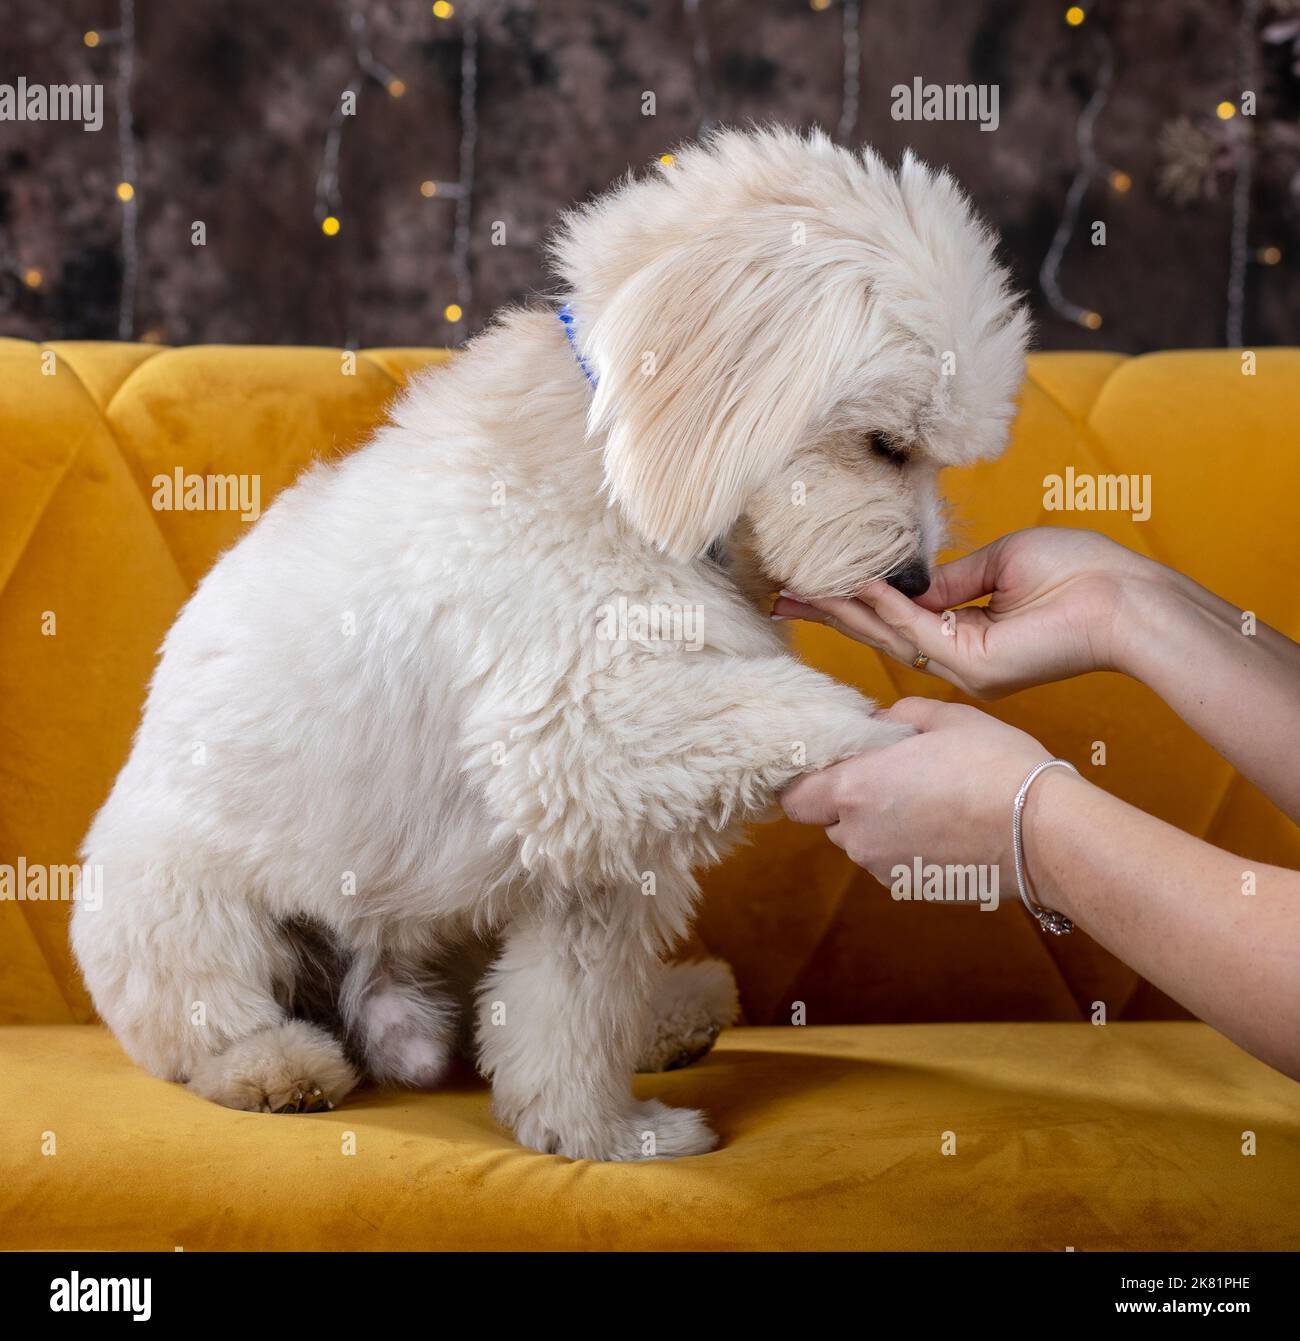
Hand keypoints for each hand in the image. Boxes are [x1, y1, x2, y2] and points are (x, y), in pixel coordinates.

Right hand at [772, 527, 1163, 698]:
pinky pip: (918, 632)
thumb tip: (910, 579)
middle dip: (830, 612)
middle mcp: (960, 657)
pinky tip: (855, 585)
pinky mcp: (977, 667)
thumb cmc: (1080, 572)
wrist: (1127, 597)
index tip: (812, 584)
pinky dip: (886, 606)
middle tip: (780, 598)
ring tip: (799, 591)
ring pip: (890, 636)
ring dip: (843, 610)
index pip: (897, 617)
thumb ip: (952, 578)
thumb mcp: (1002, 562)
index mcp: (967, 632)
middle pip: (880, 632)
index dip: (854, 600)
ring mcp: (966, 667)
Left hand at [780, 697, 1060, 884]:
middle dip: (849, 799)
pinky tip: (944, 825)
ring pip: (861, 841)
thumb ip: (896, 718)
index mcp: (854, 789)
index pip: (794, 797)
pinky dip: (905, 845)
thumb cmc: (994, 766)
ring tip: (926, 799)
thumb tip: (876, 724)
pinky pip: (890, 861)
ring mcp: (883, 868)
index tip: (830, 766)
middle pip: (828, 819)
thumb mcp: (944, 719)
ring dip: (878, 822)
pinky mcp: (910, 888)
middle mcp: (858, 835)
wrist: (1043, 832)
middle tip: (890, 775)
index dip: (806, 782)